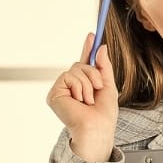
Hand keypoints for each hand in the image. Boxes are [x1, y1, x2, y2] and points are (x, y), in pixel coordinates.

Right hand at [47, 33, 119, 161]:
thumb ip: (104, 66)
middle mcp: (71, 86)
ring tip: (88, 100)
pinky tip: (79, 100)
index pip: (84, 63)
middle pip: (80, 64)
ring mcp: (61, 89)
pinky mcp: (54, 93)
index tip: (92, 34)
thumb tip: (100, 47)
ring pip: (75, 69)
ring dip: (87, 83)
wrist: (97, 128)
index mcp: (84, 85)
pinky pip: (68, 76)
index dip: (87, 48)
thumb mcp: (108, 86)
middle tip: (97, 88)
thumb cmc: (103, 114)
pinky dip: (79, 87)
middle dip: (93, 73)